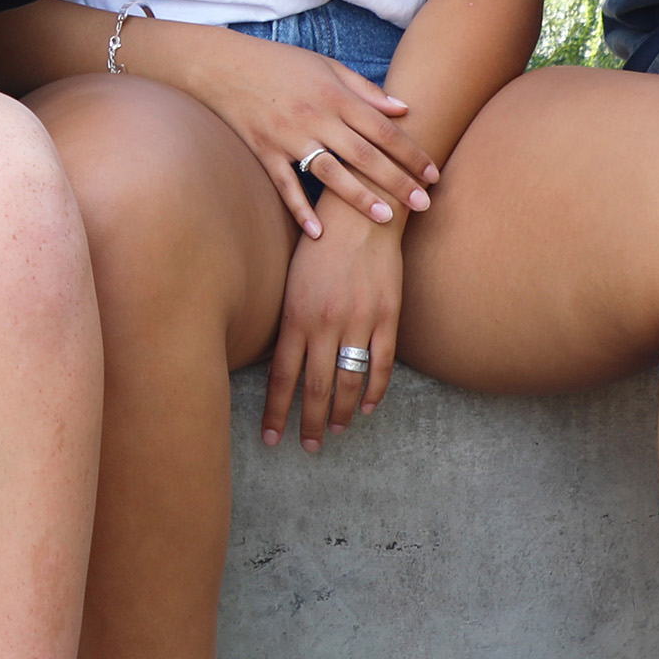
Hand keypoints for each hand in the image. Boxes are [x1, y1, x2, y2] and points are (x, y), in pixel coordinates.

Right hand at [152, 26, 436, 238]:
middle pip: (364, 154)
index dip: (411, 153)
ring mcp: (288, 137)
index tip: (433, 175)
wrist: (222, 65)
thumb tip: (403, 110)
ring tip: (386, 219)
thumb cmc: (279, 63)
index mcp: (335, 96)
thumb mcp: (326, 67)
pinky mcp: (263, 152)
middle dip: (397, 180)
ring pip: (330, 173)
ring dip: (359, 197)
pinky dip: (300, 210)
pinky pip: (285, 186)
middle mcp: (315, 117)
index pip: (383, 129)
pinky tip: (318, 233)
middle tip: (424, 204)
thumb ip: (365, 90)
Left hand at [262, 214, 404, 453]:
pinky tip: (364, 407)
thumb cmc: (319, 244)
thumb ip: (290, 323)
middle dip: (308, 422)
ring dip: (340, 413)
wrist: (360, 212)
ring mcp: (358, 321)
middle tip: (306, 447)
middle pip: (314, 387)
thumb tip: (284, 363)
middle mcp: (325, 323)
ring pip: (347, 382)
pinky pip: (381, 364)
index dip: (275, 411)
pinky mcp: (387, 316)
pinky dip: (373, 390)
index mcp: (296, 316)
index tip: (270, 437)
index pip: (282, 377)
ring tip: (333, 432)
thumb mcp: (292, 282)